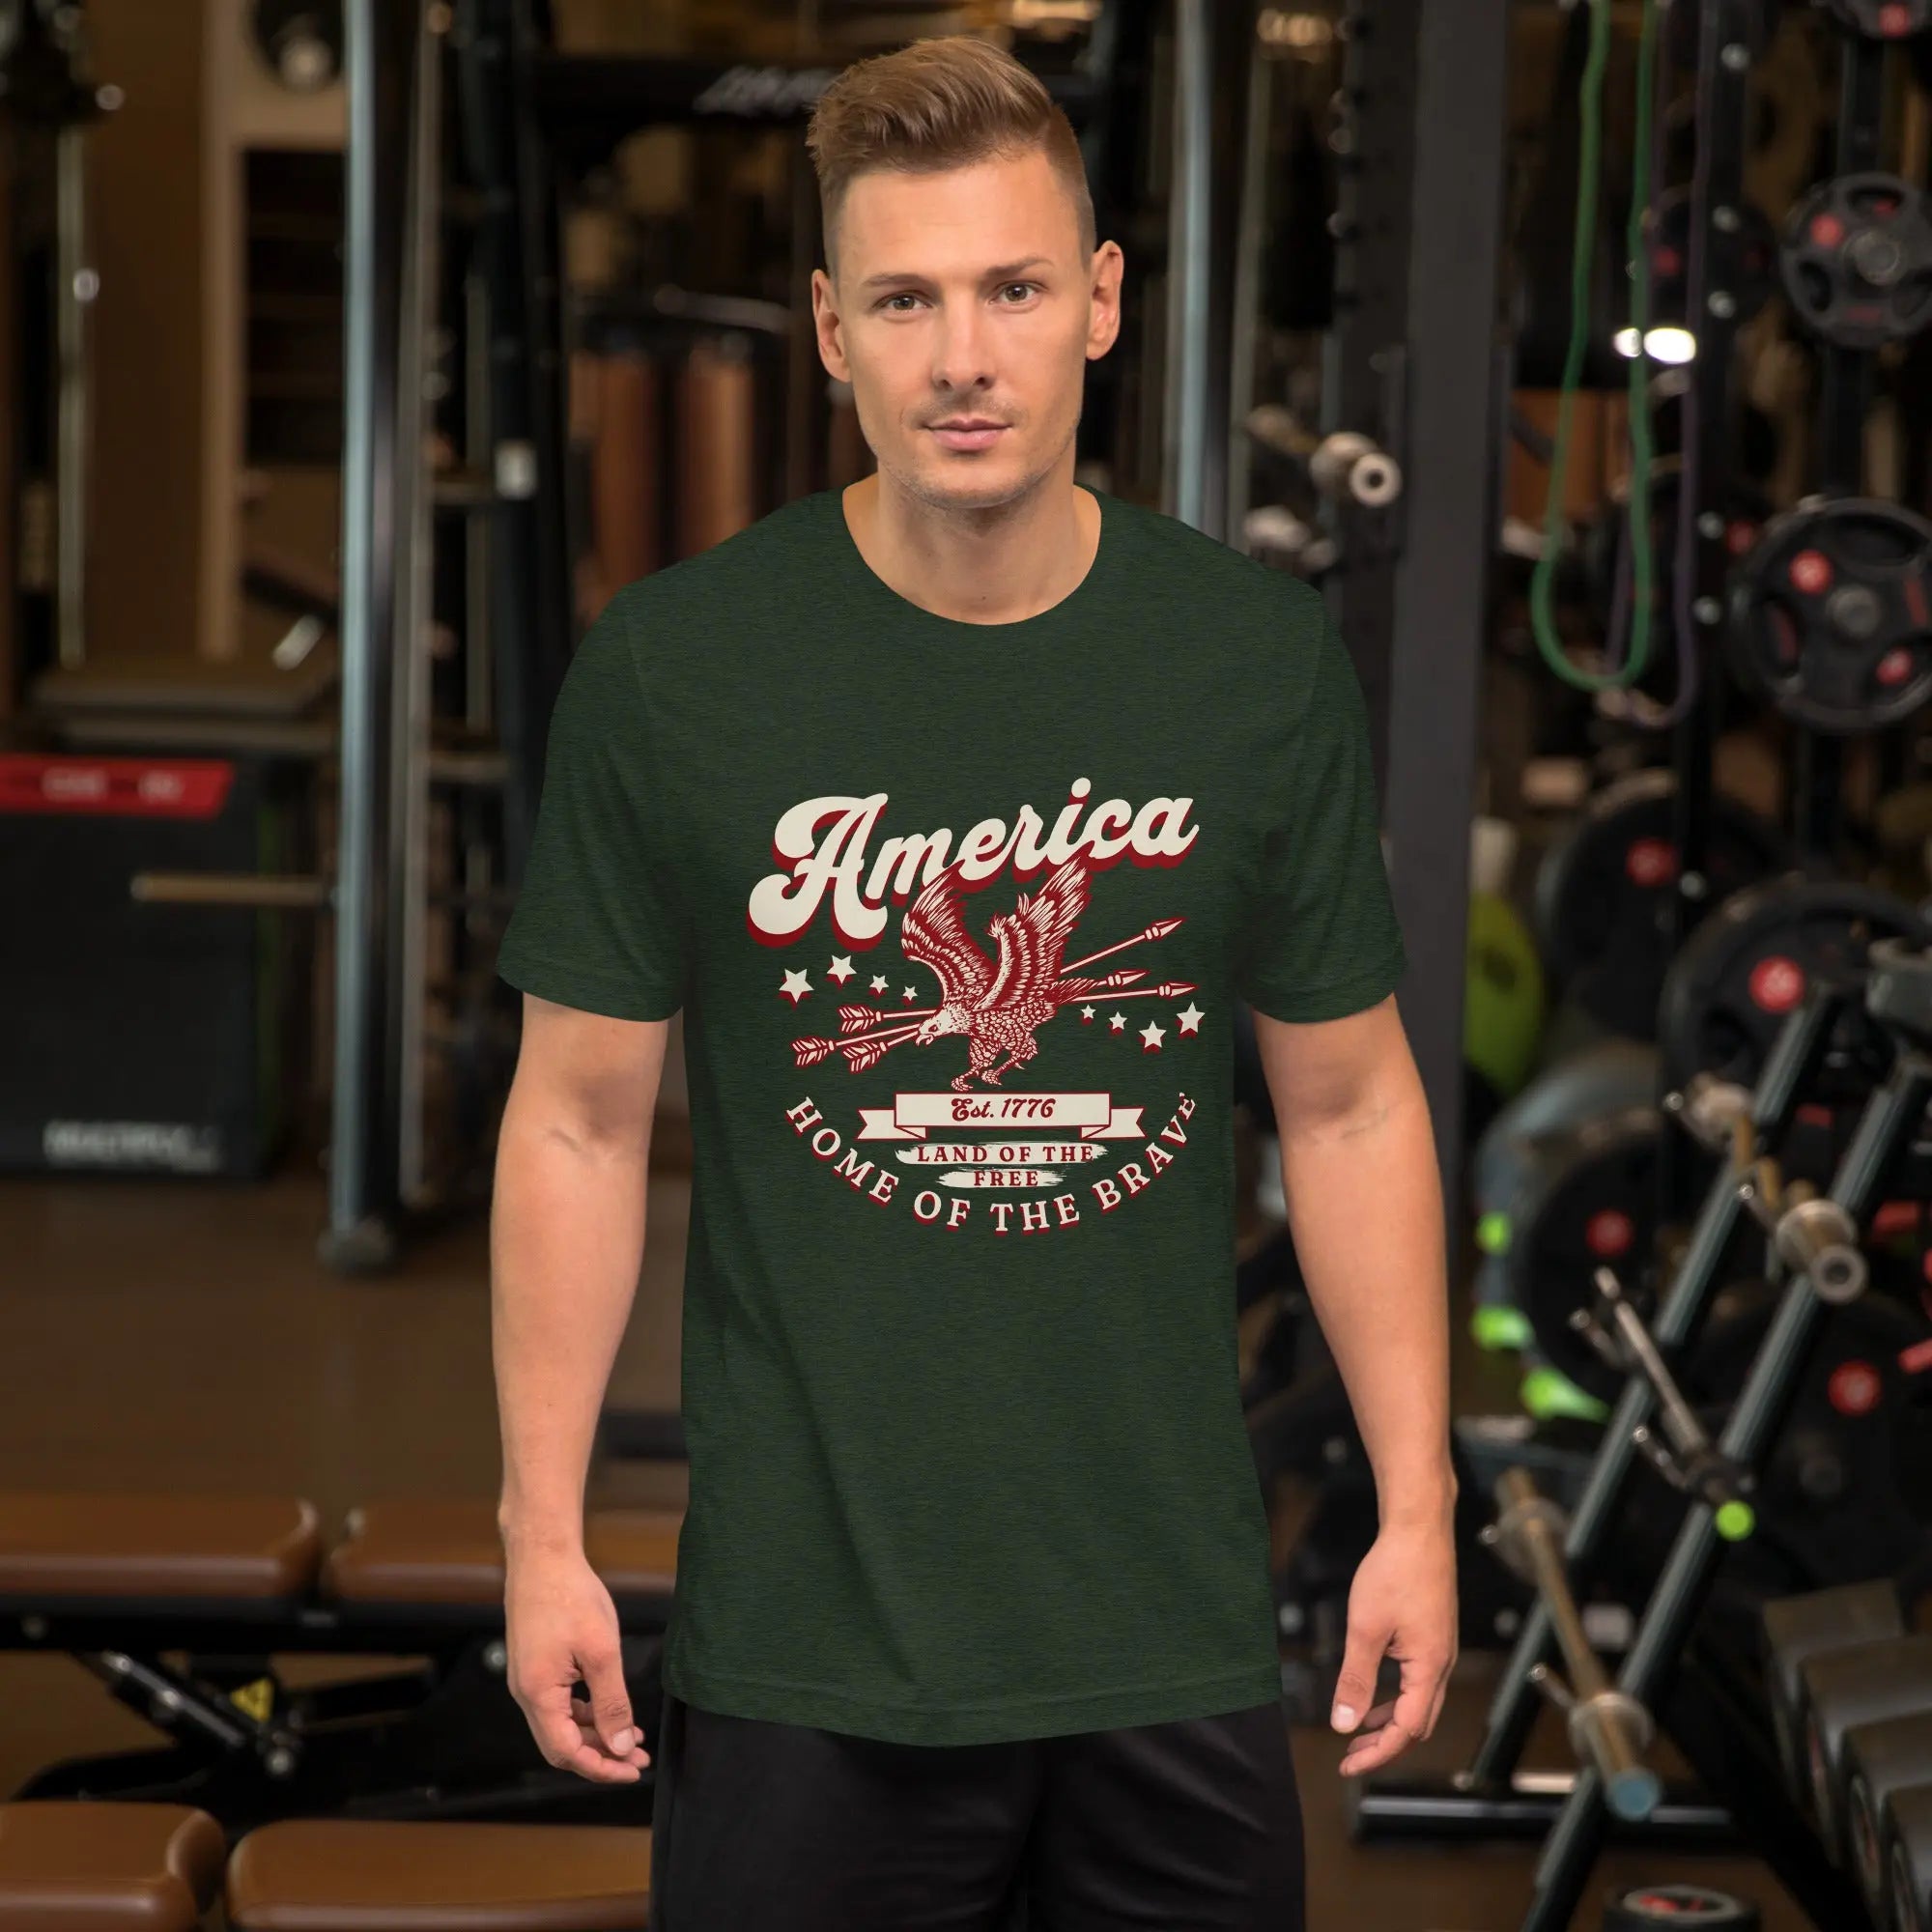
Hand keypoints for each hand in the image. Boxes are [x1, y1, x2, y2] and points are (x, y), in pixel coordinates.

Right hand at [504, 1545, 650, 1782]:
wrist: (543, 1557)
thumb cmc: (571, 1597)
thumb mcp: (601, 1652)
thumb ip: (611, 1703)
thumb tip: (620, 1746)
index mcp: (538, 1695)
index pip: (567, 1752)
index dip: (600, 1767)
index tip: (631, 1770)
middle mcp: (526, 1694)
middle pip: (562, 1744)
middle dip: (601, 1755)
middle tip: (637, 1757)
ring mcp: (528, 1680)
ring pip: (561, 1724)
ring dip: (595, 1734)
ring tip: (632, 1736)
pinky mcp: (534, 1666)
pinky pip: (558, 1704)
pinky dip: (585, 1712)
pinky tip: (610, 1709)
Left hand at [1330, 1516, 1457, 1776]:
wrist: (1419, 1530)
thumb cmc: (1395, 1572)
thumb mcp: (1365, 1629)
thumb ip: (1356, 1679)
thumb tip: (1343, 1723)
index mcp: (1429, 1668)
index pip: (1406, 1730)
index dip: (1377, 1752)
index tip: (1348, 1764)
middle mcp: (1441, 1664)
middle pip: (1418, 1724)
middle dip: (1385, 1745)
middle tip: (1351, 1756)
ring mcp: (1440, 1650)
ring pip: (1419, 1704)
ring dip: (1390, 1722)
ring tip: (1358, 1731)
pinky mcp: (1433, 1636)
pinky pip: (1417, 1681)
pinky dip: (1395, 1697)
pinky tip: (1374, 1692)